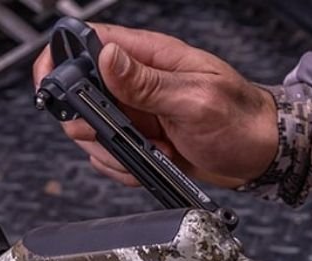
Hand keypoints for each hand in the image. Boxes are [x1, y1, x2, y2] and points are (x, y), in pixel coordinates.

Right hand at [33, 23, 277, 187]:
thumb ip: (149, 83)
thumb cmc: (240, 119)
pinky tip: (154, 161)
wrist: (260, 154)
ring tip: (149, 149)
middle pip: (82, 94)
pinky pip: (114, 155)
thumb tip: (107, 58)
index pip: (90, 42)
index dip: (62, 59)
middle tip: (120, 133)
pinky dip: (126, 166)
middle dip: (90, 121)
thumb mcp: (196, 100)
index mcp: (151, 58)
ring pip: (94, 131)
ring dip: (113, 149)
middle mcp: (139, 84)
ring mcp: (138, 114)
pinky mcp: (142, 140)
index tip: (52, 86)